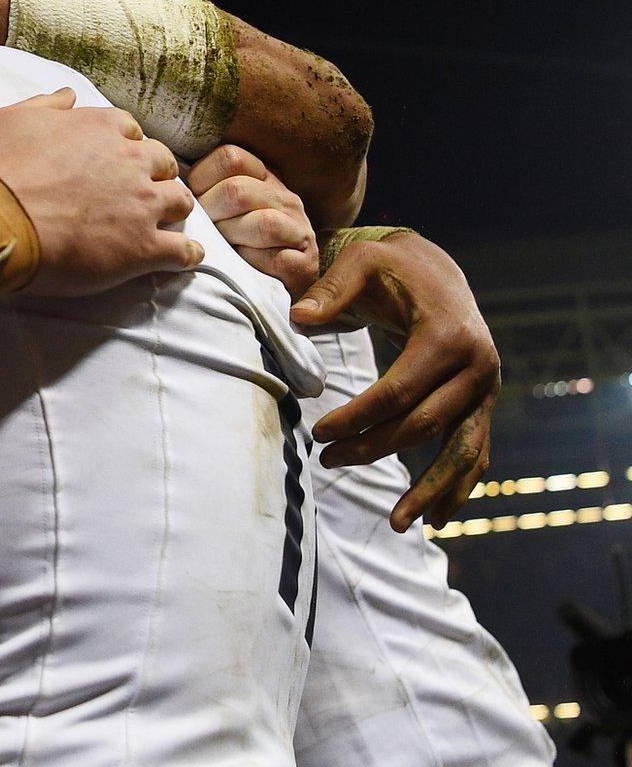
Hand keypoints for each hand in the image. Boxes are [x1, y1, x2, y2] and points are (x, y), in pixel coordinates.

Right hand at [0, 89, 200, 295]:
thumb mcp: (7, 119)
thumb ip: (45, 105)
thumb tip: (69, 94)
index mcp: (100, 128)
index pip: (130, 130)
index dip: (124, 145)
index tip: (115, 159)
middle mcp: (129, 161)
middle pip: (162, 163)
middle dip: (155, 174)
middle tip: (140, 190)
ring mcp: (140, 205)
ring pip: (180, 201)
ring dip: (173, 209)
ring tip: (164, 222)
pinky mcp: (142, 247)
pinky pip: (183, 250)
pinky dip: (187, 253)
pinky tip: (183, 256)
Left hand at [186, 144, 318, 294]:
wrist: (272, 286)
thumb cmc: (232, 244)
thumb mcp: (217, 208)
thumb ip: (201, 188)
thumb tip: (166, 179)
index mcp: (262, 177)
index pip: (229, 157)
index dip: (201, 180)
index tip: (194, 202)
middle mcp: (285, 197)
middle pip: (237, 191)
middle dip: (211, 214)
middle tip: (204, 231)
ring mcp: (300, 228)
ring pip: (262, 223)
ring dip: (233, 238)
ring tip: (224, 248)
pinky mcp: (306, 263)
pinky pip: (278, 258)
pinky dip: (254, 263)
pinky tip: (245, 265)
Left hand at [292, 231, 497, 529]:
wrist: (435, 269)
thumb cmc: (389, 265)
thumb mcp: (359, 261)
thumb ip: (330, 289)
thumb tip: (299, 319)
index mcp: (448, 336)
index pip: (398, 392)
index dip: (356, 417)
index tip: (317, 433)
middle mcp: (478, 366)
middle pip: (423, 424)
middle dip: (374, 448)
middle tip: (326, 461)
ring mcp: (485, 389)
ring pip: (462, 450)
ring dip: (432, 489)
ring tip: (398, 524)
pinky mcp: (482, 402)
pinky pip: (476, 451)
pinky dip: (459, 486)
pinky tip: (437, 518)